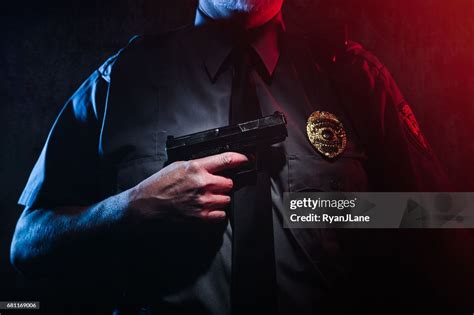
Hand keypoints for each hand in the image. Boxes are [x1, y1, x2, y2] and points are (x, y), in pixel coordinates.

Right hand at [127, 152, 247, 222]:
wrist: (145, 206)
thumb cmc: (158, 185)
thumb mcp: (178, 166)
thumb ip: (199, 165)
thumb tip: (217, 166)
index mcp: (196, 168)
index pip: (226, 160)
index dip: (240, 159)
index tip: (246, 159)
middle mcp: (202, 184)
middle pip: (229, 183)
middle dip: (223, 184)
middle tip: (211, 186)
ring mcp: (203, 202)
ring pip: (226, 199)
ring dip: (220, 199)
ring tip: (204, 198)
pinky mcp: (201, 218)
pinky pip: (221, 215)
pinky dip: (216, 213)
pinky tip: (204, 209)